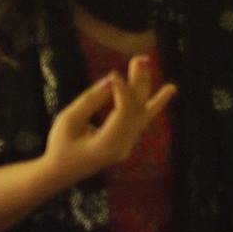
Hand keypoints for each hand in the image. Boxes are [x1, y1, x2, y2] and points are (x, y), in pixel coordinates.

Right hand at [41, 55, 175, 188]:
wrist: (61, 172)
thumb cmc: (60, 146)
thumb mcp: (68, 121)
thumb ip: (89, 101)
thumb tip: (110, 82)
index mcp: (107, 145)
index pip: (123, 112)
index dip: (121, 90)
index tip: (113, 73)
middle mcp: (122, 147)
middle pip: (137, 111)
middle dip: (140, 84)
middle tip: (142, 59)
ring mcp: (125, 147)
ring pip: (143, 117)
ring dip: (152, 96)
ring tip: (172, 87)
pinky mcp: (125, 143)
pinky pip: (140, 122)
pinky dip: (150, 106)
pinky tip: (164, 94)